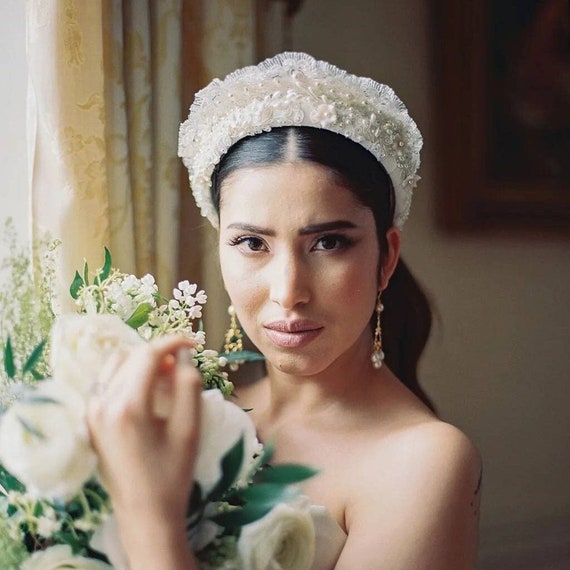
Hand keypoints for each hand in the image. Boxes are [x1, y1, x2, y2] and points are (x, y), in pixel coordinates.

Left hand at [87, 335, 201, 525]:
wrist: (145, 513)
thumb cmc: (173, 473)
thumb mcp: (189, 428)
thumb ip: (188, 384)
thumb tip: (184, 354)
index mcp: (128, 405)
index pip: (148, 354)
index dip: (173, 342)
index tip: (194, 343)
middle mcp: (102, 403)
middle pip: (130, 356)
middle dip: (158, 352)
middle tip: (181, 364)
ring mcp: (91, 412)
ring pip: (115, 365)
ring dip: (140, 362)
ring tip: (164, 377)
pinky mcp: (90, 421)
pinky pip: (106, 382)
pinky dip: (126, 375)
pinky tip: (144, 390)